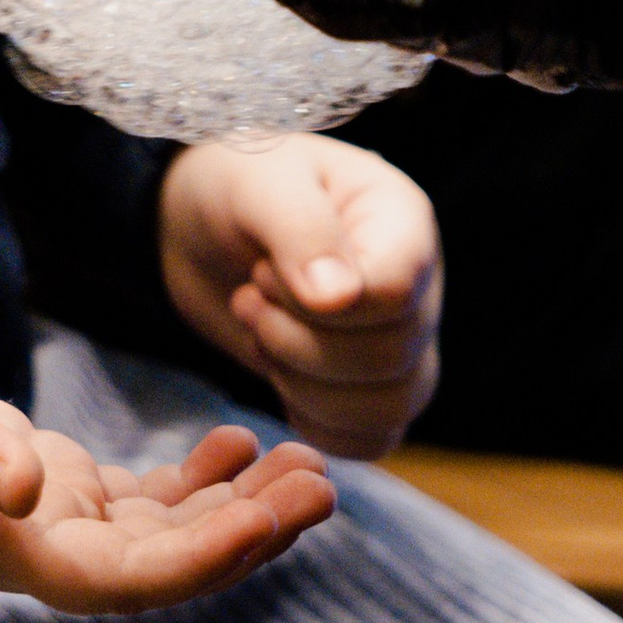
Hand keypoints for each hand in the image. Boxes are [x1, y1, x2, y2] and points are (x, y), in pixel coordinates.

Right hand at [0, 332, 331, 610]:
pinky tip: (239, 441)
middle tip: (324, 481)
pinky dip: (196, 477)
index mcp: (16, 559)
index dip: (210, 556)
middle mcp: (44, 554)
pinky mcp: (47, 487)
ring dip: (239, 505)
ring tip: (307, 463)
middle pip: (171, 562)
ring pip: (168, 531)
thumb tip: (28, 484)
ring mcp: (49, 523)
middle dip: (252, 530)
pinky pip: (140, 500)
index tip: (275, 516)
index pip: (134, 579)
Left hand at [159, 135, 440, 456]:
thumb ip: (299, 230)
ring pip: (386, 409)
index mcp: (401, 221)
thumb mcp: (257, 183)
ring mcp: (400, 344)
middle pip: (388, 358)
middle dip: (297, 341)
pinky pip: (368, 439)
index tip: (261, 271)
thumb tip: (340, 299)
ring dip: (301, 383)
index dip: (318, 304)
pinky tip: (275, 370)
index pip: (394, 293)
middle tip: (249, 295)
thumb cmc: (237, 183)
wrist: (206, 222)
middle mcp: (417, 287)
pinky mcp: (369, 390)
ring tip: (258, 326)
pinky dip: (312, 421)